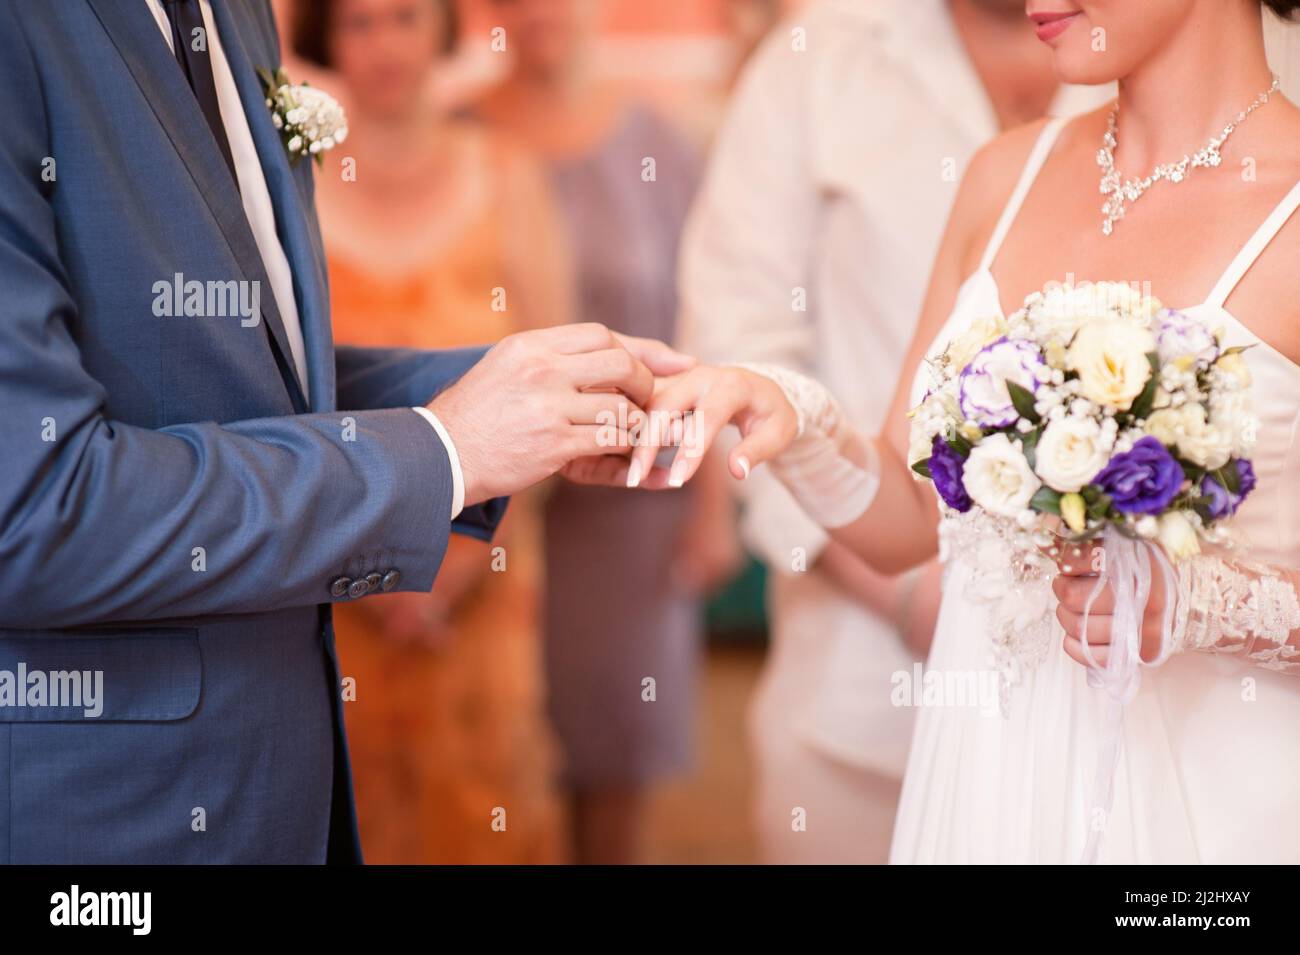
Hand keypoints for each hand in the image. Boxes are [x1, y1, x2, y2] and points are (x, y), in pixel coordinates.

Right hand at [430, 324, 688, 504]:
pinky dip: (623, 446)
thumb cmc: (478, 412)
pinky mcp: (554, 445)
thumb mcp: (507, 365)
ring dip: (636, 420)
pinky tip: (622, 450)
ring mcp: (548, 408)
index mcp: (531, 345)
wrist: (443, 454)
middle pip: (620, 363)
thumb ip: (549, 355)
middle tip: (647, 399)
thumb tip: (599, 346)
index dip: (631, 351)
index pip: (599, 334)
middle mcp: (541, 370)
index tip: (646, 366)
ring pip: (620, 406)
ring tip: (634, 428)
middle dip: (644, 381)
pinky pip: (608, 440)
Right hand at [563, 365, 797, 489]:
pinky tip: (617, 454)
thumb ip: (757, 450)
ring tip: (621, 469)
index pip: (707, 417)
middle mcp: (699, 375)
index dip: (692, 450)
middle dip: (648, 442)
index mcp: (730, 384)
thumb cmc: (771, 414)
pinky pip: (639, 403)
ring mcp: (678, 377)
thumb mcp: (779, 432)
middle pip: (664, 405)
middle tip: (634, 479)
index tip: (679, 481)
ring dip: (630, 434)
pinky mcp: (665, 385)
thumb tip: (737, 471)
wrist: (760, 388)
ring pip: (644, 402)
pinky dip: (627, 426)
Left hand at [1052, 540, 1167, 666]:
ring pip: (1078, 627)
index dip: (1066, 559)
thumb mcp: (1123, 544)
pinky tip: (1079, 631)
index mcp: (1140, 563)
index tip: (1070, 560)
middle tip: (1068, 583)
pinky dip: (1075, 645)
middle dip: (1062, 588)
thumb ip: (1086, 542)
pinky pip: (1091, 656)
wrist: (1187, 597)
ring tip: (1075, 606)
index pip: (1081, 558)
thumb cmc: (1146, 567)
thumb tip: (1042, 540)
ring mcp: (1142, 629)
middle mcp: (1143, 597)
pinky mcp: (1137, 653)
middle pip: (1072, 597)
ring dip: (1066, 616)